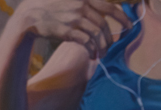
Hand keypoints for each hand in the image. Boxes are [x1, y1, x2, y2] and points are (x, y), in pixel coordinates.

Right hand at [15, 0, 132, 58]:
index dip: (122, 16)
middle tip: (114, 43)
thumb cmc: (50, 5)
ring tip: (103, 52)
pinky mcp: (67, 31)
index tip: (130, 25)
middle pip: (104, 24)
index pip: (109, 6)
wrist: (30, 15)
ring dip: (102, 46)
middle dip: (112, 36)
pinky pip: (85, 42)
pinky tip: (92, 54)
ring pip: (96, 35)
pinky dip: (91, 49)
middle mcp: (81, 5)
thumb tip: (103, 14)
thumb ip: (86, 4)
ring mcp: (74, 19)